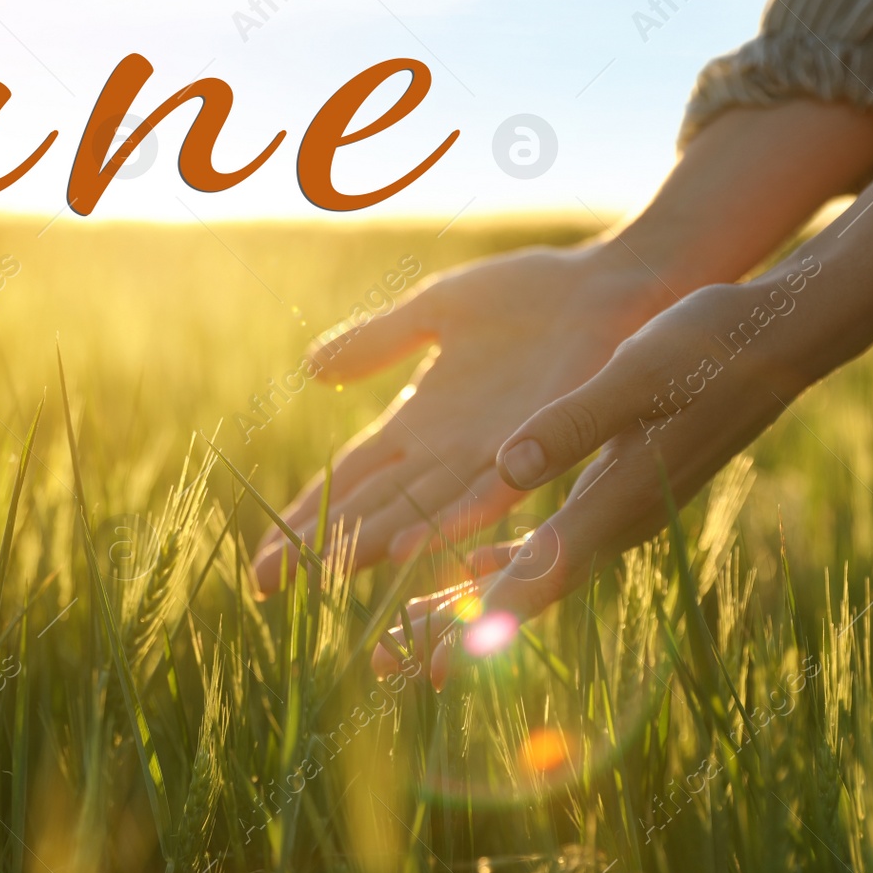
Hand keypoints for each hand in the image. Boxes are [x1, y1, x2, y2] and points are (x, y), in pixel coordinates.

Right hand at [250, 243, 669, 593]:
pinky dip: (448, 520)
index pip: (348, 478)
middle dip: (317, 546)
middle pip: (369, 506)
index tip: (261, 558)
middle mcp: (449, 452)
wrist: (611, 286)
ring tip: (324, 578)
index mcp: (421, 421)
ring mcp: (492, 453)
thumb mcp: (438, 310)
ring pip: (416, 512)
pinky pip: (489, 490)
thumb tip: (311, 369)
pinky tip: (410, 548)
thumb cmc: (533, 296)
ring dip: (370, 545)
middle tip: (264, 586)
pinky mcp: (537, 443)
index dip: (303, 516)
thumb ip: (379, 341)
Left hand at [372, 273, 819, 687]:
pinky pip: (553, 544)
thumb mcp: (633, 376)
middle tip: (384, 664)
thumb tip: (508, 466)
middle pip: (526, 596)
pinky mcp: (620, 491)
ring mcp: (620, 512)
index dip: (483, 621)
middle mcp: (618, 522)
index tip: (433, 660)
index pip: (540, 576)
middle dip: (454, 631)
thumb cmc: (707, 350)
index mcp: (617, 501)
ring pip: (534, 575)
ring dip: (469, 603)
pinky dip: (506, 563)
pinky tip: (472, 568)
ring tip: (406, 631)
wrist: (775, 340)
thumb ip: (571, 422)